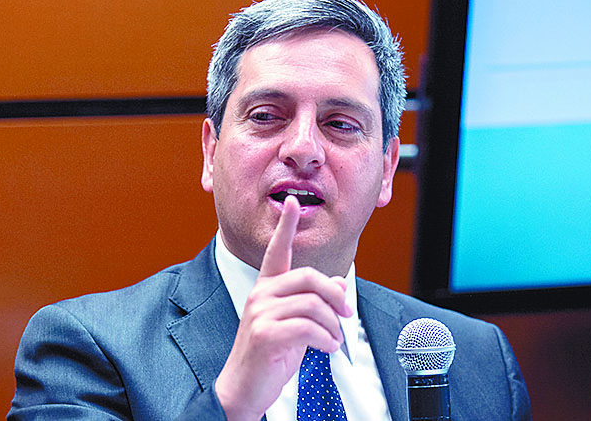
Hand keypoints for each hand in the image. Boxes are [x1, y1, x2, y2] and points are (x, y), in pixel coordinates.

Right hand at [215, 195, 353, 420]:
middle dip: (335, 296)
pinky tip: (327, 349)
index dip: (285, 226)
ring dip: (334, 326)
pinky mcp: (266, 334)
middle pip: (309, 277)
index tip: (292, 201)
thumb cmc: (271, 354)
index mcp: (266, 288)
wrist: (244, 388)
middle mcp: (261, 295)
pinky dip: (327, 340)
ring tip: (334, 340)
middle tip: (346, 314)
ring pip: (314, 305)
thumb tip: (338, 283)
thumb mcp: (296, 324)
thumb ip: (314, 302)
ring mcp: (260, 314)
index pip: (276, 251)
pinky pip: (310, 328)